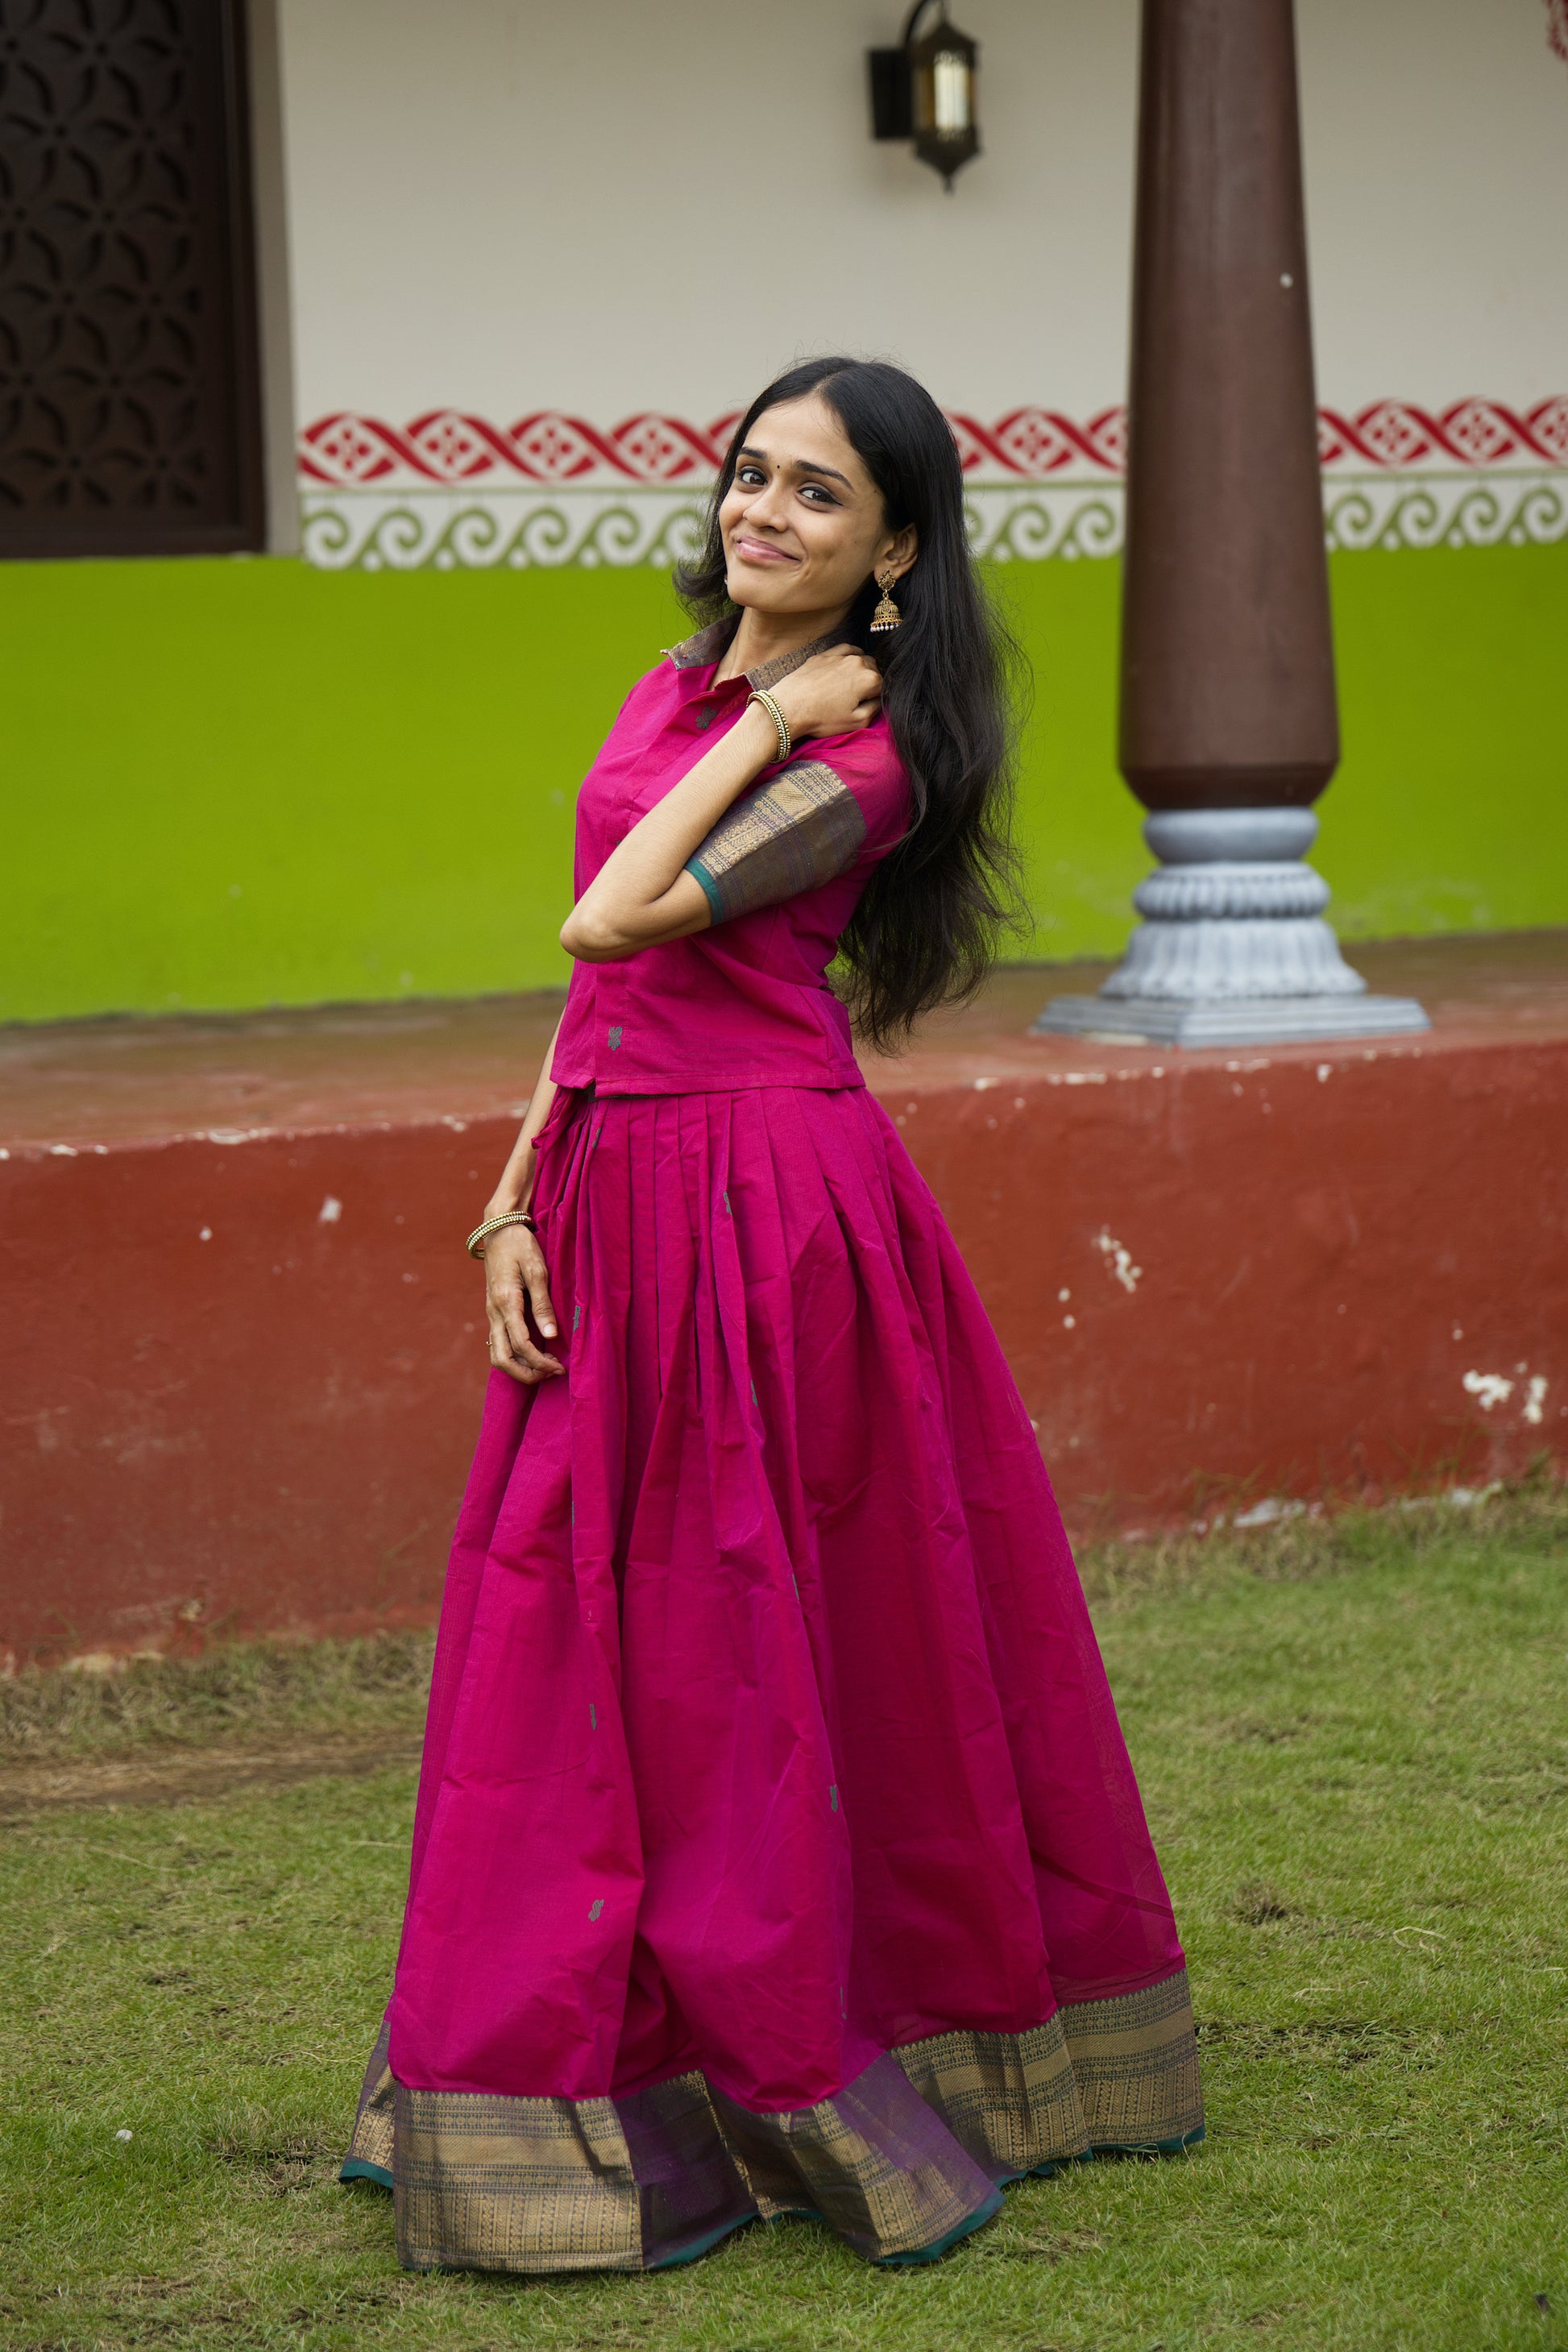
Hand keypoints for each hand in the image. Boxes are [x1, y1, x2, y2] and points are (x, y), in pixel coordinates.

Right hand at [483, 1223, 563, 1383]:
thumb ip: (542, 1305)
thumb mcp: (537, 1270)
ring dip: (519, 1367)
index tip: (559, 1368)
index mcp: (505, 1302)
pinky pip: (499, 1343)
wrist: (499, 1230)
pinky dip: (515, 1355)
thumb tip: (550, 1336)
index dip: (540, 1361)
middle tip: (552, 1373)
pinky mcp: (494, 1311)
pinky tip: (535, 1353)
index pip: (520, 1344)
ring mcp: (491, 1313)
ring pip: (497, 1354)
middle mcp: (494, 1312)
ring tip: (545, 1366)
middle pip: (502, 1358)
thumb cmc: (520, 1246)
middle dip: (527, 1373)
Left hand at [767, 645, 882, 744]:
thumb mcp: (856, 722)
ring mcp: (839, 656)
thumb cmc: (821, 718)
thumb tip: (879, 699)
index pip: (884, 686)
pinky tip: (847, 664)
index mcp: (869, 679)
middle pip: (874, 669)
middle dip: (871, 681)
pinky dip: (849, 655)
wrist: (788, 708)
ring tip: (851, 685)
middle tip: (859, 697)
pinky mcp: (823, 655)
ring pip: (860, 657)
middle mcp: (857, 662)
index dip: (878, 697)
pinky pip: (844, 650)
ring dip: (861, 668)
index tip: (868, 705)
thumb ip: (874, 708)